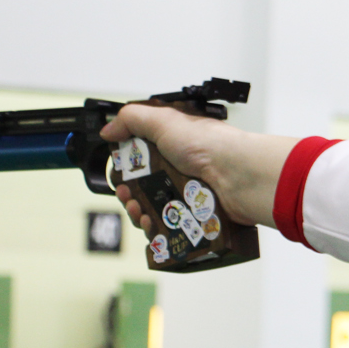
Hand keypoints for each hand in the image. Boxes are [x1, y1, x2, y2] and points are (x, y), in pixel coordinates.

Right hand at [100, 103, 298, 230]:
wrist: (239, 176)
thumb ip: (132, 119)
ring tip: (137, 210)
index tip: (118, 171)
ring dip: (138, 211)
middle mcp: (181, 170)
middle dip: (127, 192)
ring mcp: (188, 195)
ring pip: (154, 209)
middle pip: (144, 186)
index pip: (142, 158)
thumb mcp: (165, 121)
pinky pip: (169, 227)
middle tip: (126, 194)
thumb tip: (109, 127)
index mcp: (174, 146)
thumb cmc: (210, 145)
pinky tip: (150, 224)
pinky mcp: (194, 216)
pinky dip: (155, 228)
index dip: (126, 166)